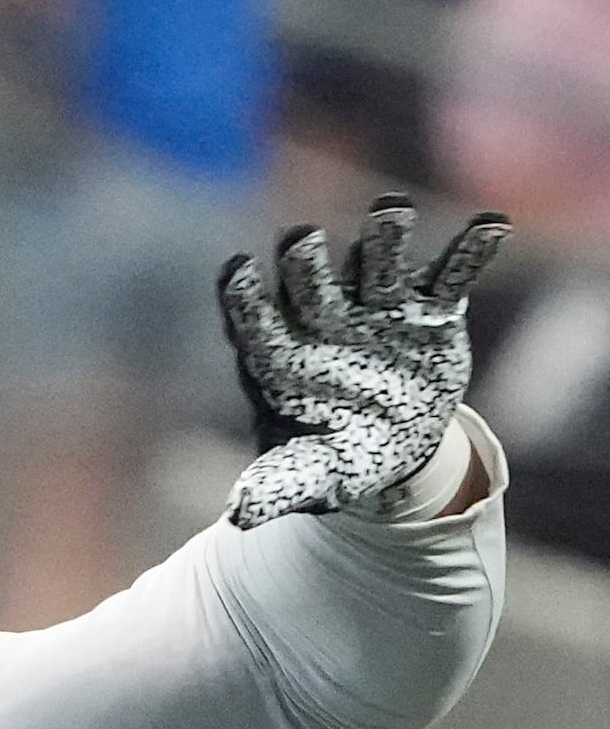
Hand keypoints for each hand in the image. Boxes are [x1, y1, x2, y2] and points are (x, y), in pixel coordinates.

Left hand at [218, 198, 509, 528]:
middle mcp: (324, 321)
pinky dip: (470, 251)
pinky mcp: (430, 311)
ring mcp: (377, 310)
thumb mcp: (309, 478)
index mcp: (281, 359)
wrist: (391, 445)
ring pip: (375, 265)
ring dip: (383, 238)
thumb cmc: (335, 455)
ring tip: (392, 213)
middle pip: (310, 284)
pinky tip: (492, 226)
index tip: (237, 274)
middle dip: (306, 264)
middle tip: (302, 242)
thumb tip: (239, 515)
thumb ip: (278, 485)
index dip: (244, 300)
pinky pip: (451, 275)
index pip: (253, 322)